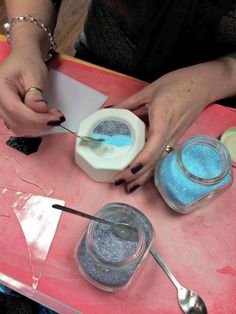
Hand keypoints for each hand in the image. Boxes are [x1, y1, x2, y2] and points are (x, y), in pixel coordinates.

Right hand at [0, 47, 63, 135]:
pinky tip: (46, 118)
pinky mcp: (10, 116)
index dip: (36, 119)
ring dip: (39, 127)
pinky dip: (36, 127)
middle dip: (40, 123)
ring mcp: (2, 110)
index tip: (54, 119)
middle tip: (58, 117)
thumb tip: (40, 109)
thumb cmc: (28, 64)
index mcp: (0, 88)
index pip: (15, 110)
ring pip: (20, 128)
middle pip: (17, 122)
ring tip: (53, 115)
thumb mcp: (35, 74)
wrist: (24, 60)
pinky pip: (22, 127)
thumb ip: (36, 93)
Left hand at [113, 67, 210, 191]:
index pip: (153, 146)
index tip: (129, 171)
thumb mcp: (149, 91)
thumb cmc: (177, 84)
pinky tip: (142, 174)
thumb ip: (129, 103)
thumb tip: (110, 110)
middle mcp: (170, 135)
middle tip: (120, 183)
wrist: (202, 85)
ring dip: (145, 176)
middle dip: (138, 175)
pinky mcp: (174, 138)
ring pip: (159, 162)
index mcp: (163, 121)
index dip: (141, 161)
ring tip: (130, 187)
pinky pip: (162, 156)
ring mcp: (174, 138)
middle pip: (154, 161)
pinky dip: (151, 167)